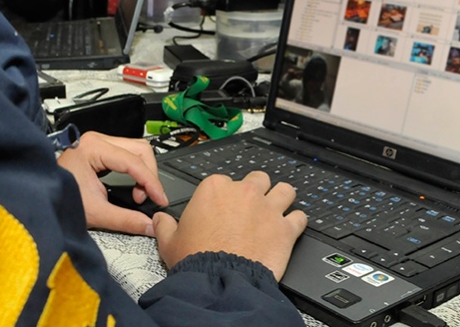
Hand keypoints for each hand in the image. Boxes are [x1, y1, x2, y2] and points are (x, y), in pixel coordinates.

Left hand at [57, 131, 167, 235]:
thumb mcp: (95, 213)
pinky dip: (135, 170)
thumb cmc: (54, 200)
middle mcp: (96, 140)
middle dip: (149, 175)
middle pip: (140, 150)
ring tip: (139, 193)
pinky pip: (127, 153)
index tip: (160, 199)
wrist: (33, 201)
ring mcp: (97, 143)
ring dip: (144, 172)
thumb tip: (150, 225)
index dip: (151, 182)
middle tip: (147, 197)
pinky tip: (133, 185)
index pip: (134, 162)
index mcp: (93, 148)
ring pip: (136, 150)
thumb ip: (127, 219)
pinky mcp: (98, 149)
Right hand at [153, 171, 306, 280]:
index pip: (224, 181)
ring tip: (278, 208)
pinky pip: (300, 217)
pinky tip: (291, 227)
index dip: (226, 195)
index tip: (224, 206)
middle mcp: (244, 192)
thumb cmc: (196, 260)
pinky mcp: (285, 228)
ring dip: (282, 198)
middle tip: (252, 206)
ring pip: (285, 190)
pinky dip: (297, 222)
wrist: (219, 281)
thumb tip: (160, 219)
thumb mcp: (169, 241)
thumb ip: (165, 225)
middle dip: (256, 190)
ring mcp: (267, 208)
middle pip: (258, 179)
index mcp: (215, 189)